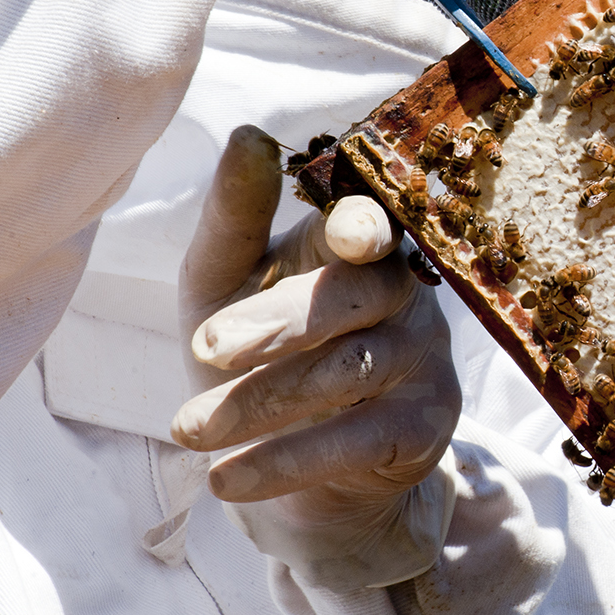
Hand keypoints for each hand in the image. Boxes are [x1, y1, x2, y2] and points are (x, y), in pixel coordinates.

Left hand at [174, 125, 462, 591]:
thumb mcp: (226, 284)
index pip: (368, 222)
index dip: (362, 226)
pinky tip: (228, 478)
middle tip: (204, 346)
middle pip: (353, 295)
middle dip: (278, 322)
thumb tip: (249, 135)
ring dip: (259, 401)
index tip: (346, 235)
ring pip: (349, 369)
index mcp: (357, 244)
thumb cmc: (255, 353)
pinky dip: (288, 461)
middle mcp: (402, 291)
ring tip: (188, 430)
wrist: (293, 463)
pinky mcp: (426, 426)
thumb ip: (237, 217)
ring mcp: (422, 358)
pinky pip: (361, 439)